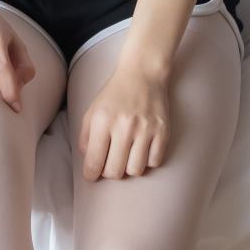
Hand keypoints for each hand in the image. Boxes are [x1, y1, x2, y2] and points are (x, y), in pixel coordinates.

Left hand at [77, 54, 170, 180]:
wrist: (142, 73)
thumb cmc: (114, 95)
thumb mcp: (92, 111)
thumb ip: (86, 138)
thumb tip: (90, 163)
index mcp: (102, 121)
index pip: (94, 162)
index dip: (90, 175)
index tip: (91, 176)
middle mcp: (124, 126)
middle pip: (115, 171)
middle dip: (109, 172)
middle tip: (110, 164)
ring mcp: (146, 129)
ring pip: (135, 170)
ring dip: (129, 167)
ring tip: (127, 156)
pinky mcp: (163, 130)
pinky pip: (155, 161)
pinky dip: (147, 161)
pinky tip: (142, 150)